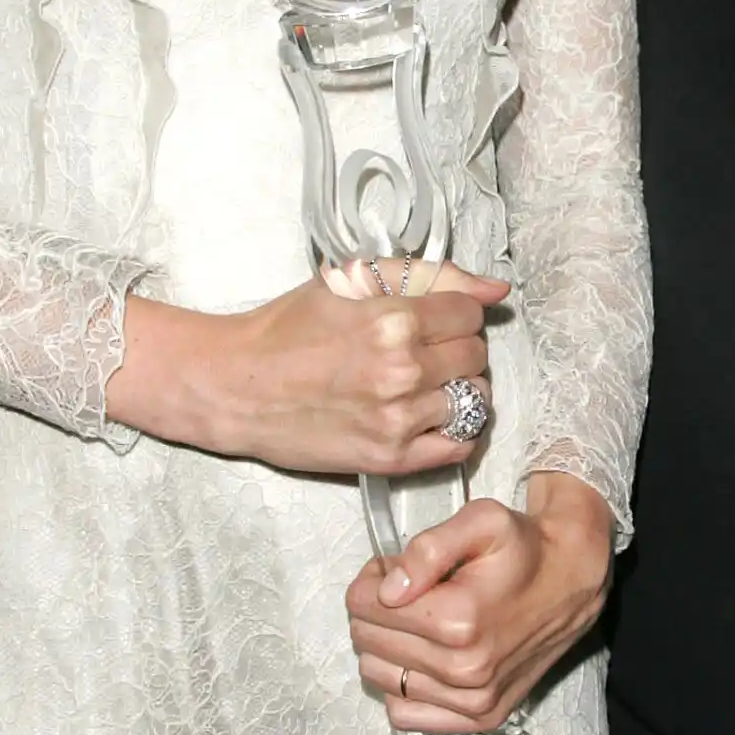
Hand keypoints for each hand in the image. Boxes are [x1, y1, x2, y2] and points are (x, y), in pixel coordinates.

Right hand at [105, 259, 505, 476]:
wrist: (237, 387)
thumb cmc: (289, 328)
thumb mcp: (351, 280)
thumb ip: (430, 275)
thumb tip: (497, 289)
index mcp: (394, 320)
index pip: (471, 313)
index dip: (453, 311)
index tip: (429, 317)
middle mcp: (403, 371)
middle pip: (476, 355)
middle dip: (455, 347)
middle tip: (420, 348)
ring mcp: (399, 419)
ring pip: (475, 399)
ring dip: (456, 387)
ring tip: (420, 381)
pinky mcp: (392, 459)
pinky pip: (460, 445)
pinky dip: (454, 429)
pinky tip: (426, 414)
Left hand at [346, 472, 614, 731]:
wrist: (571, 580)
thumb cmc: (523, 548)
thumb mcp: (481, 521)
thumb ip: (429, 548)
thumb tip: (387, 591)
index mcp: (459, 620)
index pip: (363, 606)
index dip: (370, 580)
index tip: (393, 570)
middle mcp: (464, 670)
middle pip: (366, 641)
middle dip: (376, 611)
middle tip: (408, 592)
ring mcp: (472, 700)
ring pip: (379, 676)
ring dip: (385, 646)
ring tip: (418, 621)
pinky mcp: (480, 717)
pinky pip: (404, 714)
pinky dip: (401, 686)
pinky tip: (423, 658)